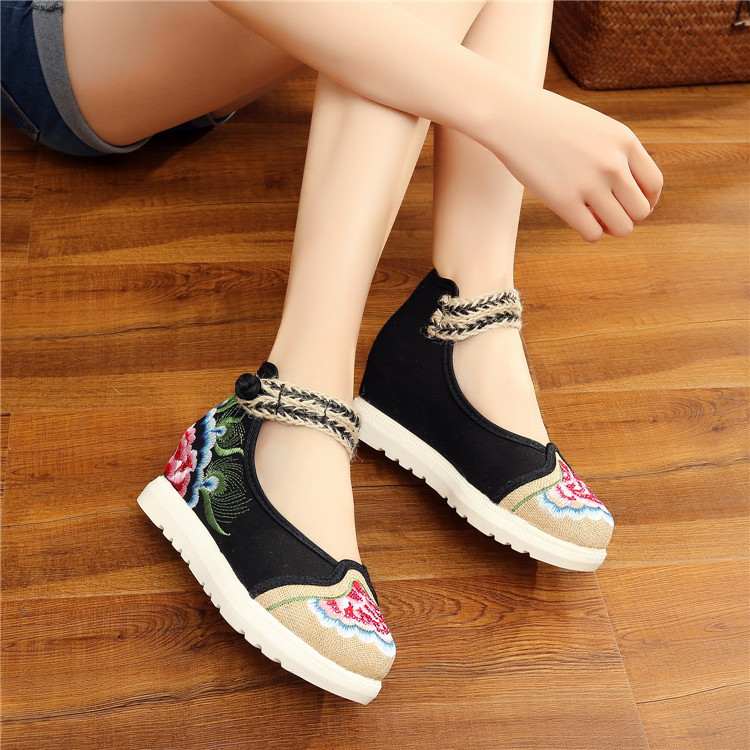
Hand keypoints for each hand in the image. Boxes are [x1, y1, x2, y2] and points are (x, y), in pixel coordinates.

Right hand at [491, 87, 662, 242]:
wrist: (512, 116)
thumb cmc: (550, 121)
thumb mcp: (596, 127)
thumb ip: (616, 153)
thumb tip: (627, 191)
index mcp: (625, 142)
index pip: (653, 185)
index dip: (644, 200)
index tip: (628, 204)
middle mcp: (613, 164)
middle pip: (641, 211)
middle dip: (626, 216)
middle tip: (607, 213)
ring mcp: (589, 183)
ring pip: (622, 228)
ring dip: (609, 229)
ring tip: (594, 219)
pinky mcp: (564, 201)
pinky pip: (592, 234)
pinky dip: (590, 233)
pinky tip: (577, 220)